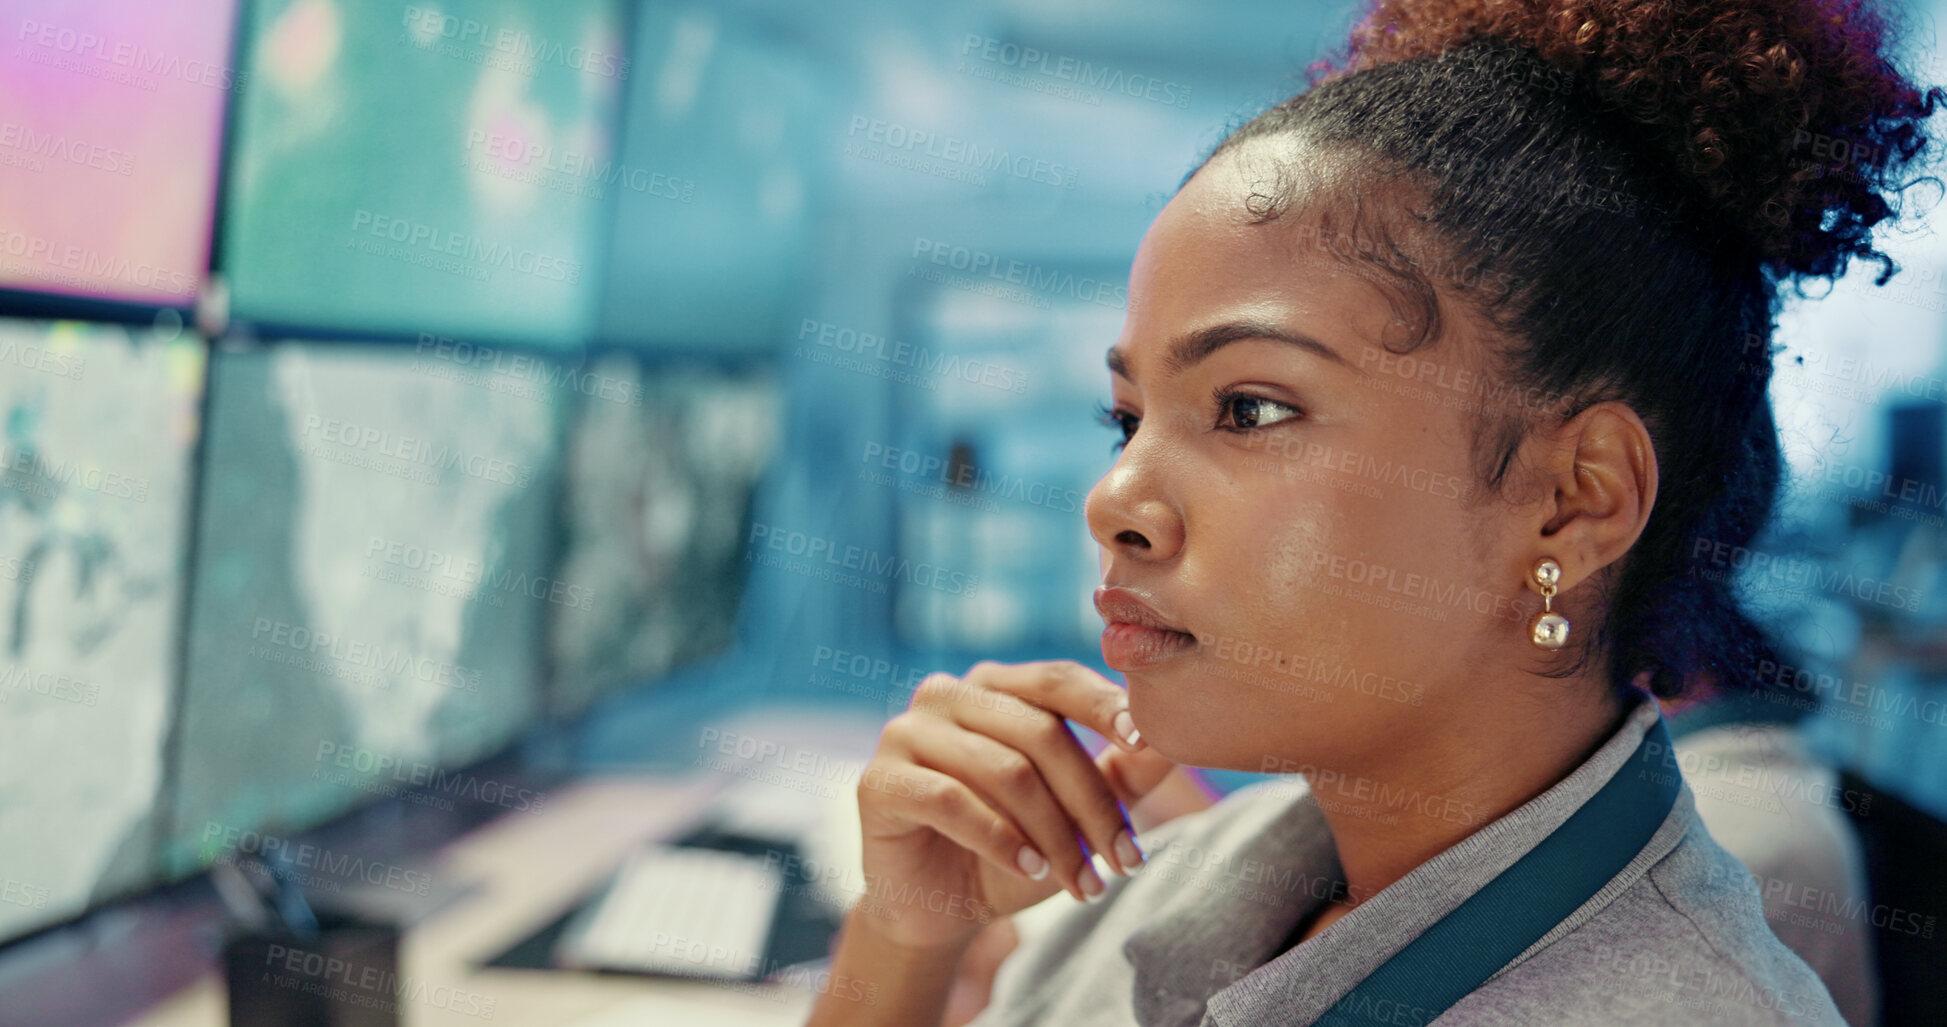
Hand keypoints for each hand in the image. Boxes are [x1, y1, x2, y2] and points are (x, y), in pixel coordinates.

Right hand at [852, 660, 1180, 948]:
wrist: (936, 906)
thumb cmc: (1011, 846)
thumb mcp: (1074, 810)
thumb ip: (1122, 770)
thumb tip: (1176, 738)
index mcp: (994, 686)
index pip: (1058, 680)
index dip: (1105, 707)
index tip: (1146, 745)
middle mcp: (946, 695)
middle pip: (1039, 732)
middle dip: (1091, 802)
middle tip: (1125, 860)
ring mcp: (905, 733)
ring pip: (1004, 771)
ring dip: (1055, 834)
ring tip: (1082, 882)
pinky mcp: (878, 782)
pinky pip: (951, 801)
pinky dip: (1000, 840)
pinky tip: (1029, 871)